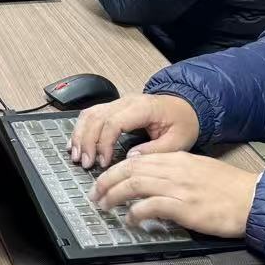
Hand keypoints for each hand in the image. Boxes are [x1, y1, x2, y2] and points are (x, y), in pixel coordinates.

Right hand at [70, 93, 199, 168]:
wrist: (187, 107)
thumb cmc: (183, 122)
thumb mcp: (178, 141)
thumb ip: (154, 150)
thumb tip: (129, 158)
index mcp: (143, 108)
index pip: (113, 122)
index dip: (104, 143)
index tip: (103, 162)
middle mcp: (127, 101)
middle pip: (97, 117)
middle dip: (87, 141)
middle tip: (86, 163)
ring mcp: (119, 102)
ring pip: (90, 113)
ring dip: (80, 135)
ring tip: (77, 156)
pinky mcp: (115, 107)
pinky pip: (92, 114)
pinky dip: (81, 129)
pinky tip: (76, 144)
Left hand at [92, 152, 258, 239]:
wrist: (252, 199)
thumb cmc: (229, 188)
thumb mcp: (198, 169)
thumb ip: (174, 170)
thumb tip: (150, 178)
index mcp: (177, 158)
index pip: (137, 159)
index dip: (115, 170)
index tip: (104, 181)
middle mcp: (175, 169)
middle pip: (130, 169)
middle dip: (107, 181)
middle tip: (95, 195)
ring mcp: (179, 187)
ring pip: (135, 184)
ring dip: (114, 195)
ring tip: (104, 206)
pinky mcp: (184, 206)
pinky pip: (151, 206)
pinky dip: (136, 212)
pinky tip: (130, 220)